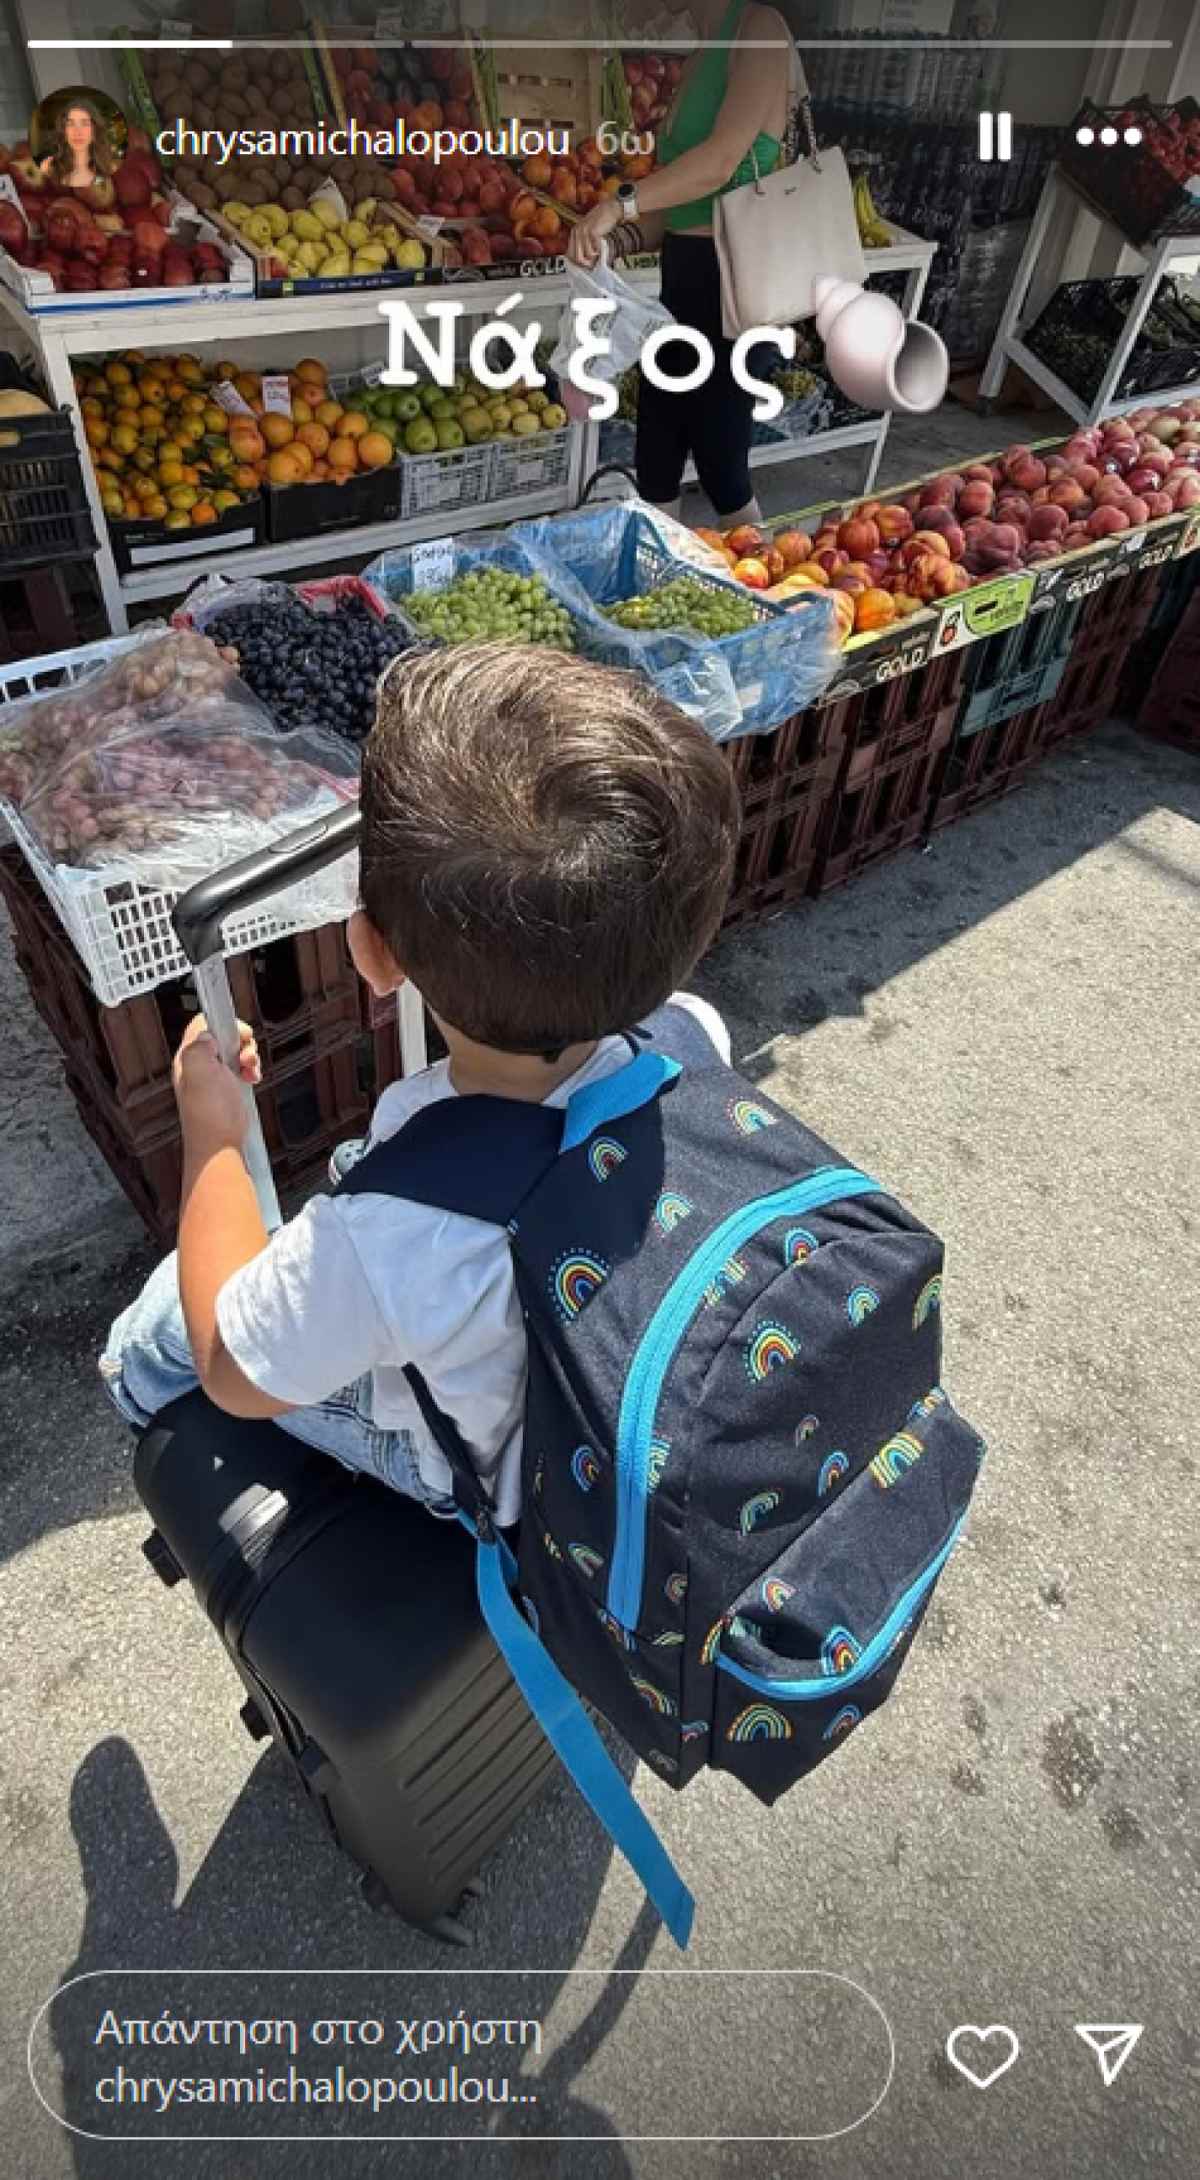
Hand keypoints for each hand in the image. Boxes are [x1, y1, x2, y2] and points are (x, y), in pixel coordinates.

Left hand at [173, 1014, 260, 1151]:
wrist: (220, 1146)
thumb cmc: (209, 1116)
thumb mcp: (199, 1072)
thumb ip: (199, 1046)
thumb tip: (207, 1035)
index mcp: (188, 1058)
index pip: (202, 1025)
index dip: (223, 1025)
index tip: (237, 1035)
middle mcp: (199, 1065)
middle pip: (224, 1036)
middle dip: (241, 1042)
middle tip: (244, 1057)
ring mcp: (214, 1077)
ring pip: (235, 1051)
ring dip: (249, 1056)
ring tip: (249, 1070)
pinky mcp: (228, 1088)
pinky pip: (242, 1068)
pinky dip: (251, 1069)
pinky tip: (251, 1079)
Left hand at [567, 198, 621, 268]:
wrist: (610, 209)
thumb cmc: (601, 222)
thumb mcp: (588, 232)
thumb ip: (584, 243)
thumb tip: (584, 262)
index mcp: (574, 233)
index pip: (570, 255)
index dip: (578, 263)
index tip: (586, 265)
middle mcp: (576, 232)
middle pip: (577, 258)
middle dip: (586, 264)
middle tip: (594, 264)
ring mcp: (583, 232)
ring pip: (586, 256)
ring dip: (594, 258)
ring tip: (599, 253)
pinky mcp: (592, 232)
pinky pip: (594, 251)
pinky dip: (599, 252)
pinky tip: (602, 246)